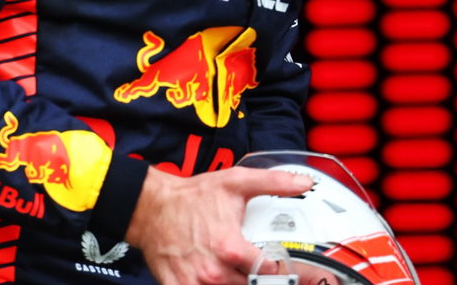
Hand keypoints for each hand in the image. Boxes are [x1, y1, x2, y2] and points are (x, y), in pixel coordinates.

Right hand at [126, 164, 311, 284]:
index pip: (266, 272)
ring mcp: (195, 282)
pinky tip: (215, 278)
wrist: (152, 207)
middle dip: (254, 278)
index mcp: (230, 247)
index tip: (278, 265)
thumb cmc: (192, 197)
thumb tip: (303, 183)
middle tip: (253, 265)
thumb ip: (273, 183)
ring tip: (235, 269)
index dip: (276, 269)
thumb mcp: (236, 182)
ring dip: (235, 282)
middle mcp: (213, 270)